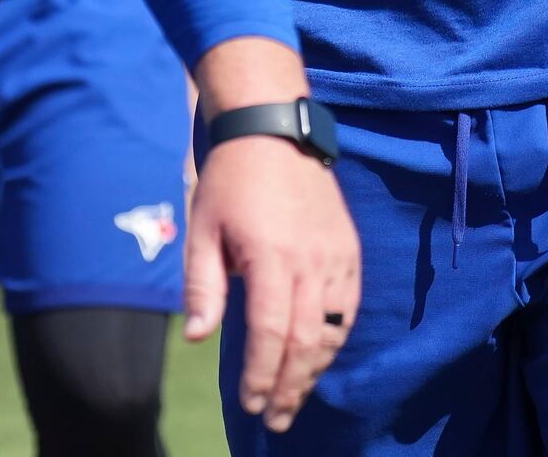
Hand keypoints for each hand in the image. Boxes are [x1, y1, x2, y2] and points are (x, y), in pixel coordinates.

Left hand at [182, 46, 359, 434]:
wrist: (275, 130)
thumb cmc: (231, 180)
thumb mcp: (203, 228)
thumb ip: (203, 285)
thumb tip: (198, 338)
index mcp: (272, 257)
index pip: (269, 334)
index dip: (261, 375)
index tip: (251, 404)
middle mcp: (311, 263)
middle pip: (305, 343)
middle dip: (289, 387)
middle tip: (274, 418)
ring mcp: (336, 258)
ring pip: (332, 331)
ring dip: (313, 371)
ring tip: (293, 399)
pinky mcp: (349, 251)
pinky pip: (348, 308)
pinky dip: (334, 340)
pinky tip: (318, 358)